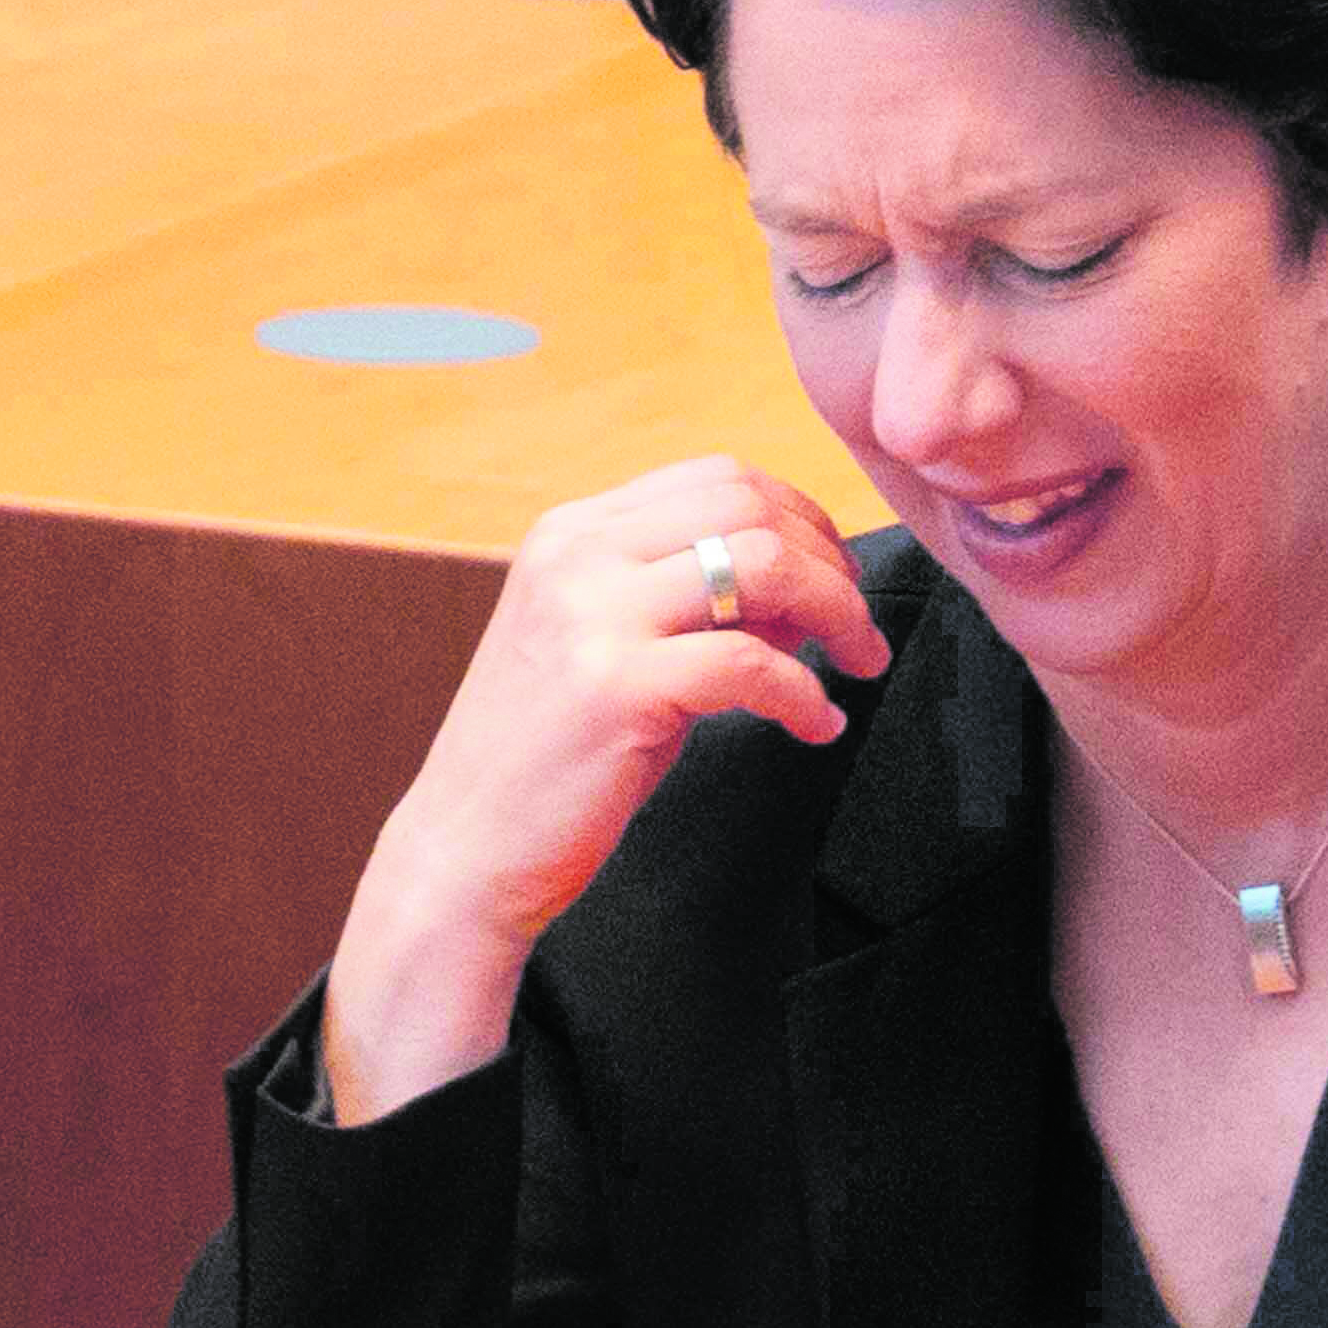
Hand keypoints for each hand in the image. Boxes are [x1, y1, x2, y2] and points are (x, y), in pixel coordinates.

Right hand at [323, 454, 890, 1119]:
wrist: (466, 849)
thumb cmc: (554, 757)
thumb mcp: (617, 650)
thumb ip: (698, 604)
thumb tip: (812, 586)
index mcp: (572, 533)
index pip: (717, 478)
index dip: (799, 519)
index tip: (835, 577)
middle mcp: (576, 556)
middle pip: (749, 508)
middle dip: (830, 562)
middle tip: (859, 627)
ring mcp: (592, 616)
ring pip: (762, 565)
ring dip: (838, 612)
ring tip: (860, 663)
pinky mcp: (617, 686)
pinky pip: (753, 662)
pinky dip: (806, 695)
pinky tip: (816, 726)